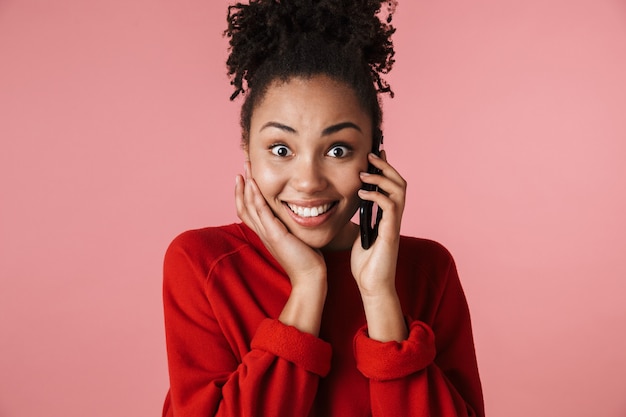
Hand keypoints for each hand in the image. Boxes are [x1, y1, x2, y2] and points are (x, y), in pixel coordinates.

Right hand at [235, 161, 326, 334]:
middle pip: (244, 205)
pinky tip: (253, 185)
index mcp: (265, 232)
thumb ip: (289, 225)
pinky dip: (256, 198)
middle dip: (242, 184)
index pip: (247, 209)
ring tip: (245, 170)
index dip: (243, 192)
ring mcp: (267, 233)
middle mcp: (262, 232)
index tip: (245, 176)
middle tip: (243, 166)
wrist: (309, 276)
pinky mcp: (275, 235)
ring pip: (250, 206)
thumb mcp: (294, 236)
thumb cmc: (306, 258)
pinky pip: (261, 213)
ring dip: (246, 186)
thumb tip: (296, 211)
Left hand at [351, 150, 407, 340]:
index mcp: (387, 217)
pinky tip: (363, 192)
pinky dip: (378, 196)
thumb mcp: (360, 237)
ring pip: (399, 191)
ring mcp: (394, 225)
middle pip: (400, 182)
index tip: (374, 154)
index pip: (391, 186)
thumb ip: (361, 222)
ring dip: (382, 177)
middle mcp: (394, 218)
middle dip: (386, 166)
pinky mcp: (390, 234)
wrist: (372, 287)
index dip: (385, 169)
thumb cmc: (366, 265)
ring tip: (365, 171)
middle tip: (372, 154)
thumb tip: (349, 208)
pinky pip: (390, 207)